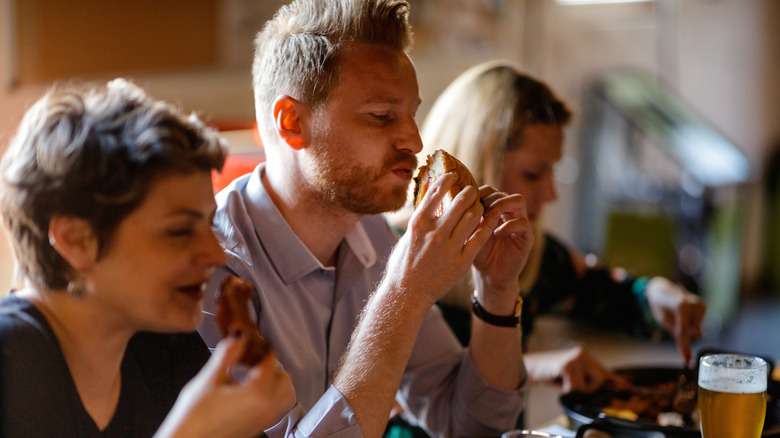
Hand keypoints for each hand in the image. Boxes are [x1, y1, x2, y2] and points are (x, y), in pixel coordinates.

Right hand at [154, 335, 295, 437]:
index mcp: (258, 393)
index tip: (252, 342)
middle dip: (270, 365)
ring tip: (254, 375)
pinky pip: (278, 407)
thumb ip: (228, 353)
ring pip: (286, 393)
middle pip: (283, 376)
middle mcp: (267, 407)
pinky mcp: (260, 427)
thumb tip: (239, 337)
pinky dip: (273, 395)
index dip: (261, 347)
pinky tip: (252, 392)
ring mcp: (265, 419)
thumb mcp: (209, 378)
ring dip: (275, 381)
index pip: (271, 359)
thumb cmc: (194, 417)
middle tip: (251, 359)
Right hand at [384, 173, 495, 306]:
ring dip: (479, 208)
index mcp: (418, 223)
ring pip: (472, 217)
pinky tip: (492, 219)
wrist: (407, 294)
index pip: (435, 193)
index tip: (454, 175)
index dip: (447, 181)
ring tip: (481, 206)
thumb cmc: (403, 266)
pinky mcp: (461, 262)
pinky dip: (487, 225)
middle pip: (459, 202)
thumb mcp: (406, 237)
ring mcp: (449, 247)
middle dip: (468, 193)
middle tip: (473, 190)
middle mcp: (434, 232)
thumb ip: (419, 220)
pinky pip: (479, 238)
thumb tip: (427, 202)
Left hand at [472, 186, 533, 308]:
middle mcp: (508, 213)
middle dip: (489, 199)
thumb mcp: (468, 234)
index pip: (490, 191)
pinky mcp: (527, 237)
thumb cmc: (476, 254)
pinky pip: (524, 223)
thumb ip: (465, 218)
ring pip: (518, 200)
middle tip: (478, 211)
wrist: (489, 277)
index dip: (479, 193)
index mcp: (494, 210)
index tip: (468, 203)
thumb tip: (454, 201)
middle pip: (503, 192)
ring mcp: (519, 224)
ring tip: (489, 217)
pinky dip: (509, 225)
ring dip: (502, 206)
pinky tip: (497, 234)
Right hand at [524, 345, 626, 393]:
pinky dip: (564, 389)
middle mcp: (581, 354)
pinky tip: (556, 380)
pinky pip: (574, 387)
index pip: (604, 370)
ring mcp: (574, 359)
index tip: (628, 387)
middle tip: (570, 384)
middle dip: (587, 388)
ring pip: (586, 387)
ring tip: (560, 381)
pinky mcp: (566, 366)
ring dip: (572, 389)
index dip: (616, 380)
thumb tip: (603, 387)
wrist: (530, 368)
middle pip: (600, 380)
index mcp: (584, 355)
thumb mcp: (570, 374)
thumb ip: (586, 379)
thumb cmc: (550, 372)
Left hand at [645, 277, 705, 364]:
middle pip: (693, 333)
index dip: (685, 349)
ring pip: (697, 330)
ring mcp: (700, 304)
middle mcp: (694, 304)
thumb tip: (694, 338)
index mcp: (681, 307)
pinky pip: (698, 324)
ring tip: (678, 316)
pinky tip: (684, 315)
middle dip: (684, 334)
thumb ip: (677, 331)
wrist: (662, 289)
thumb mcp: (663, 320)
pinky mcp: (703, 305)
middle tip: (673, 324)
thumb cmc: (660, 306)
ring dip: (687, 328)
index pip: (684, 333)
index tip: (688, 362)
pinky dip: (691, 323)